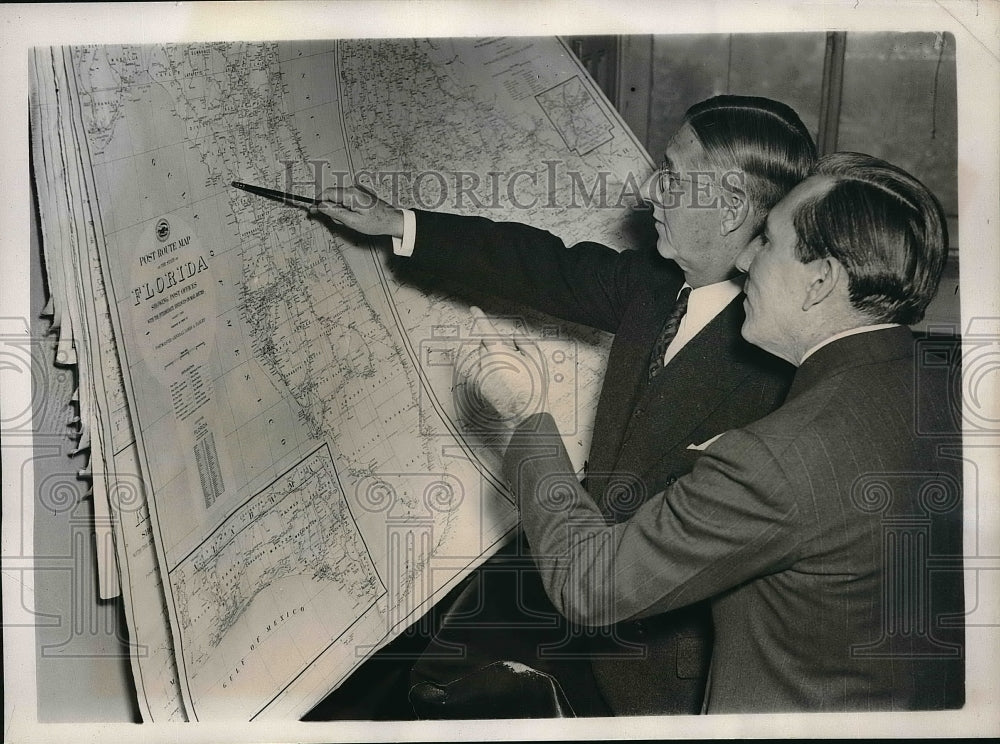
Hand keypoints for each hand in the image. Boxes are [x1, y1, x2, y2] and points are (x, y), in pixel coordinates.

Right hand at [308, 181, 404, 236]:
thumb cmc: (376, 222)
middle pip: (332, 196)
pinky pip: (346, 200)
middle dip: (332, 210)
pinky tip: (354, 216)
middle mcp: (354, 188)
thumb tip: (320, 206)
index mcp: (352, 194)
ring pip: (339, 199)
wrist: (392, 220)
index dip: (318, 202)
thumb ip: (335, 213)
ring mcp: (357, 190)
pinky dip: (346, 208)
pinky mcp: (359, 193)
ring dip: (340, 210)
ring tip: (351, 220)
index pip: (328, 193)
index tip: (312, 210)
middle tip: (341, 221)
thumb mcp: (352, 222)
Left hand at [454, 307, 541, 441]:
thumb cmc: (533, 385)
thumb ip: (523, 341)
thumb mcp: (535, 357)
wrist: (526, 414)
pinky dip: (492, 373)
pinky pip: (484, 373)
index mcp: (498, 351)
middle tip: (514, 359)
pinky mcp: (480, 386)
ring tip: (512, 375)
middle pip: (485, 345)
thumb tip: (514, 337)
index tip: (474, 310)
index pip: (486, 329)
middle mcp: (485, 361)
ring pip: (484, 359)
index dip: (480, 317)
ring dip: (494, 360)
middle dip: (496, 346)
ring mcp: (481, 375)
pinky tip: (506, 383)